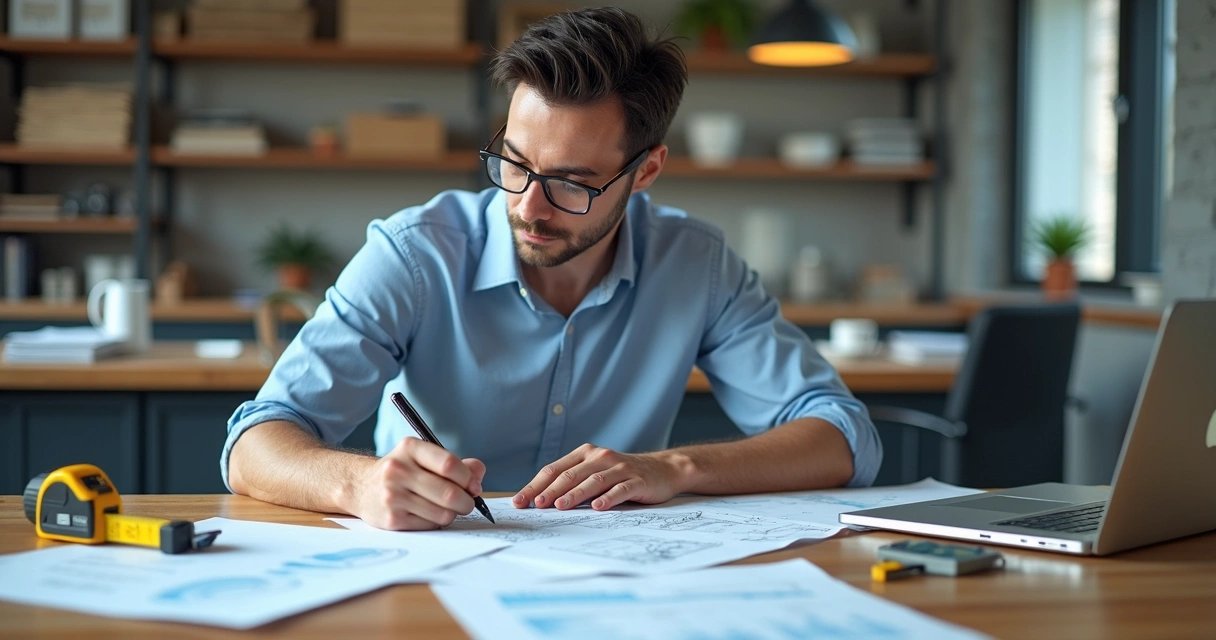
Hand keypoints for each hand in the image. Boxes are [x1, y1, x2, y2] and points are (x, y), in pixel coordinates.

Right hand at [351, 437, 485, 530]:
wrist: (362, 487)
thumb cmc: (403, 472)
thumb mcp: (424, 458)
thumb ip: (456, 464)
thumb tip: (478, 475)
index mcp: (410, 448)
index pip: (449, 464)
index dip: (468, 478)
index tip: (474, 486)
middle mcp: (398, 470)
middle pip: (449, 492)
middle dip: (466, 501)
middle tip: (467, 503)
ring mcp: (393, 496)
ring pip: (443, 512)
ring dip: (453, 513)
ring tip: (447, 508)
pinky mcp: (392, 519)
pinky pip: (430, 525)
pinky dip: (437, 522)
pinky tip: (429, 514)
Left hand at [512, 443, 687, 510]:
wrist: (664, 470)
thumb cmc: (622, 475)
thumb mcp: (595, 473)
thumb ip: (573, 482)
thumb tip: (540, 500)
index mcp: (585, 455)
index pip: (554, 470)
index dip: (536, 485)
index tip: (520, 501)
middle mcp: (600, 457)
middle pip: (570, 475)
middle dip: (550, 491)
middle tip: (536, 505)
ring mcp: (620, 468)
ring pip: (593, 481)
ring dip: (575, 494)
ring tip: (560, 506)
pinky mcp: (637, 480)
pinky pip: (620, 489)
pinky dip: (608, 498)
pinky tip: (598, 507)